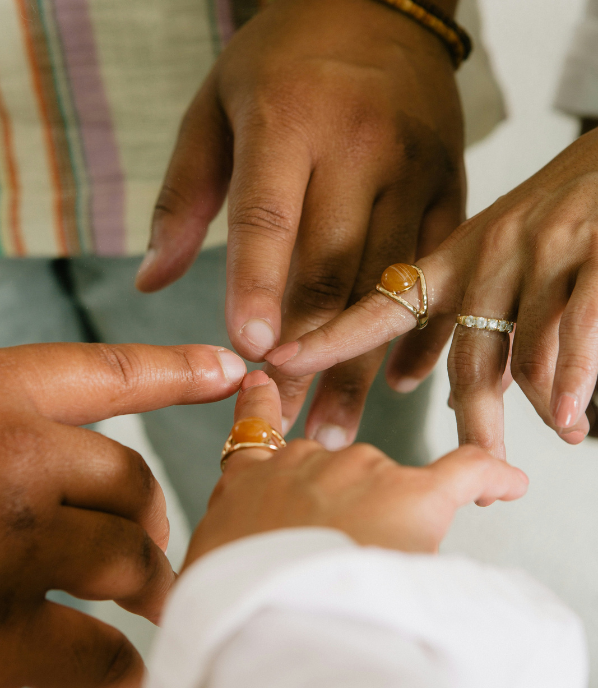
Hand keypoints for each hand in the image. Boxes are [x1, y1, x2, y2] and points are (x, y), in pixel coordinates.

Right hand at [0, 342, 244, 687]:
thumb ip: (35, 411)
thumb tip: (154, 391)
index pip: (110, 371)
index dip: (177, 369)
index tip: (232, 373)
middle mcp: (6, 464)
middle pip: (135, 487)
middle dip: (152, 525)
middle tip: (155, 554)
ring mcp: (1, 552)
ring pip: (127, 564)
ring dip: (149, 590)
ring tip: (153, 605)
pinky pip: (93, 652)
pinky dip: (113, 664)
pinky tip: (121, 667)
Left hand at [136, 0, 464, 447]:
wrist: (377, 12)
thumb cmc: (283, 64)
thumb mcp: (216, 110)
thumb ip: (182, 198)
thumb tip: (153, 283)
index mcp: (290, 119)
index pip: (270, 217)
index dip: (259, 287)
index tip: (251, 353)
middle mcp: (360, 146)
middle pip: (333, 268)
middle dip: (312, 353)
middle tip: (294, 420)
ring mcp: (414, 168)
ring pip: (387, 282)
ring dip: (361, 361)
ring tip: (338, 424)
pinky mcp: (449, 186)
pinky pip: (436, 270)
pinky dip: (421, 327)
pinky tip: (399, 377)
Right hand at [184, 370, 526, 565]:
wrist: (274, 612)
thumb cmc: (234, 596)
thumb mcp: (211, 559)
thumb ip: (230, 532)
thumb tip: (243, 540)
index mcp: (253, 477)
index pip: (257, 431)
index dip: (261, 403)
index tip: (264, 379)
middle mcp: (307, 459)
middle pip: (334, 470)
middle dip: (343, 506)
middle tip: (339, 556)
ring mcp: (361, 469)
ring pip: (389, 485)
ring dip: (391, 518)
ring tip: (380, 569)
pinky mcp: (415, 491)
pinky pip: (465, 471)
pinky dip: (489, 475)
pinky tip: (508, 481)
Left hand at [264, 127, 597, 457]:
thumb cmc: (554, 208)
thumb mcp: (486, 253)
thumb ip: (446, 316)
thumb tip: (407, 377)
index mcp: (452, 254)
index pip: (379, 302)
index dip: (328, 337)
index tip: (280, 364)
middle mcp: (488, 251)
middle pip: (464, 356)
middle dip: (468, 424)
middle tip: (468, 472)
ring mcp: (542, 250)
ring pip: (520, 355)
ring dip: (531, 411)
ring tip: (543, 442)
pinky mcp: (595, 251)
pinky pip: (574, 330)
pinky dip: (573, 381)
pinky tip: (570, 416)